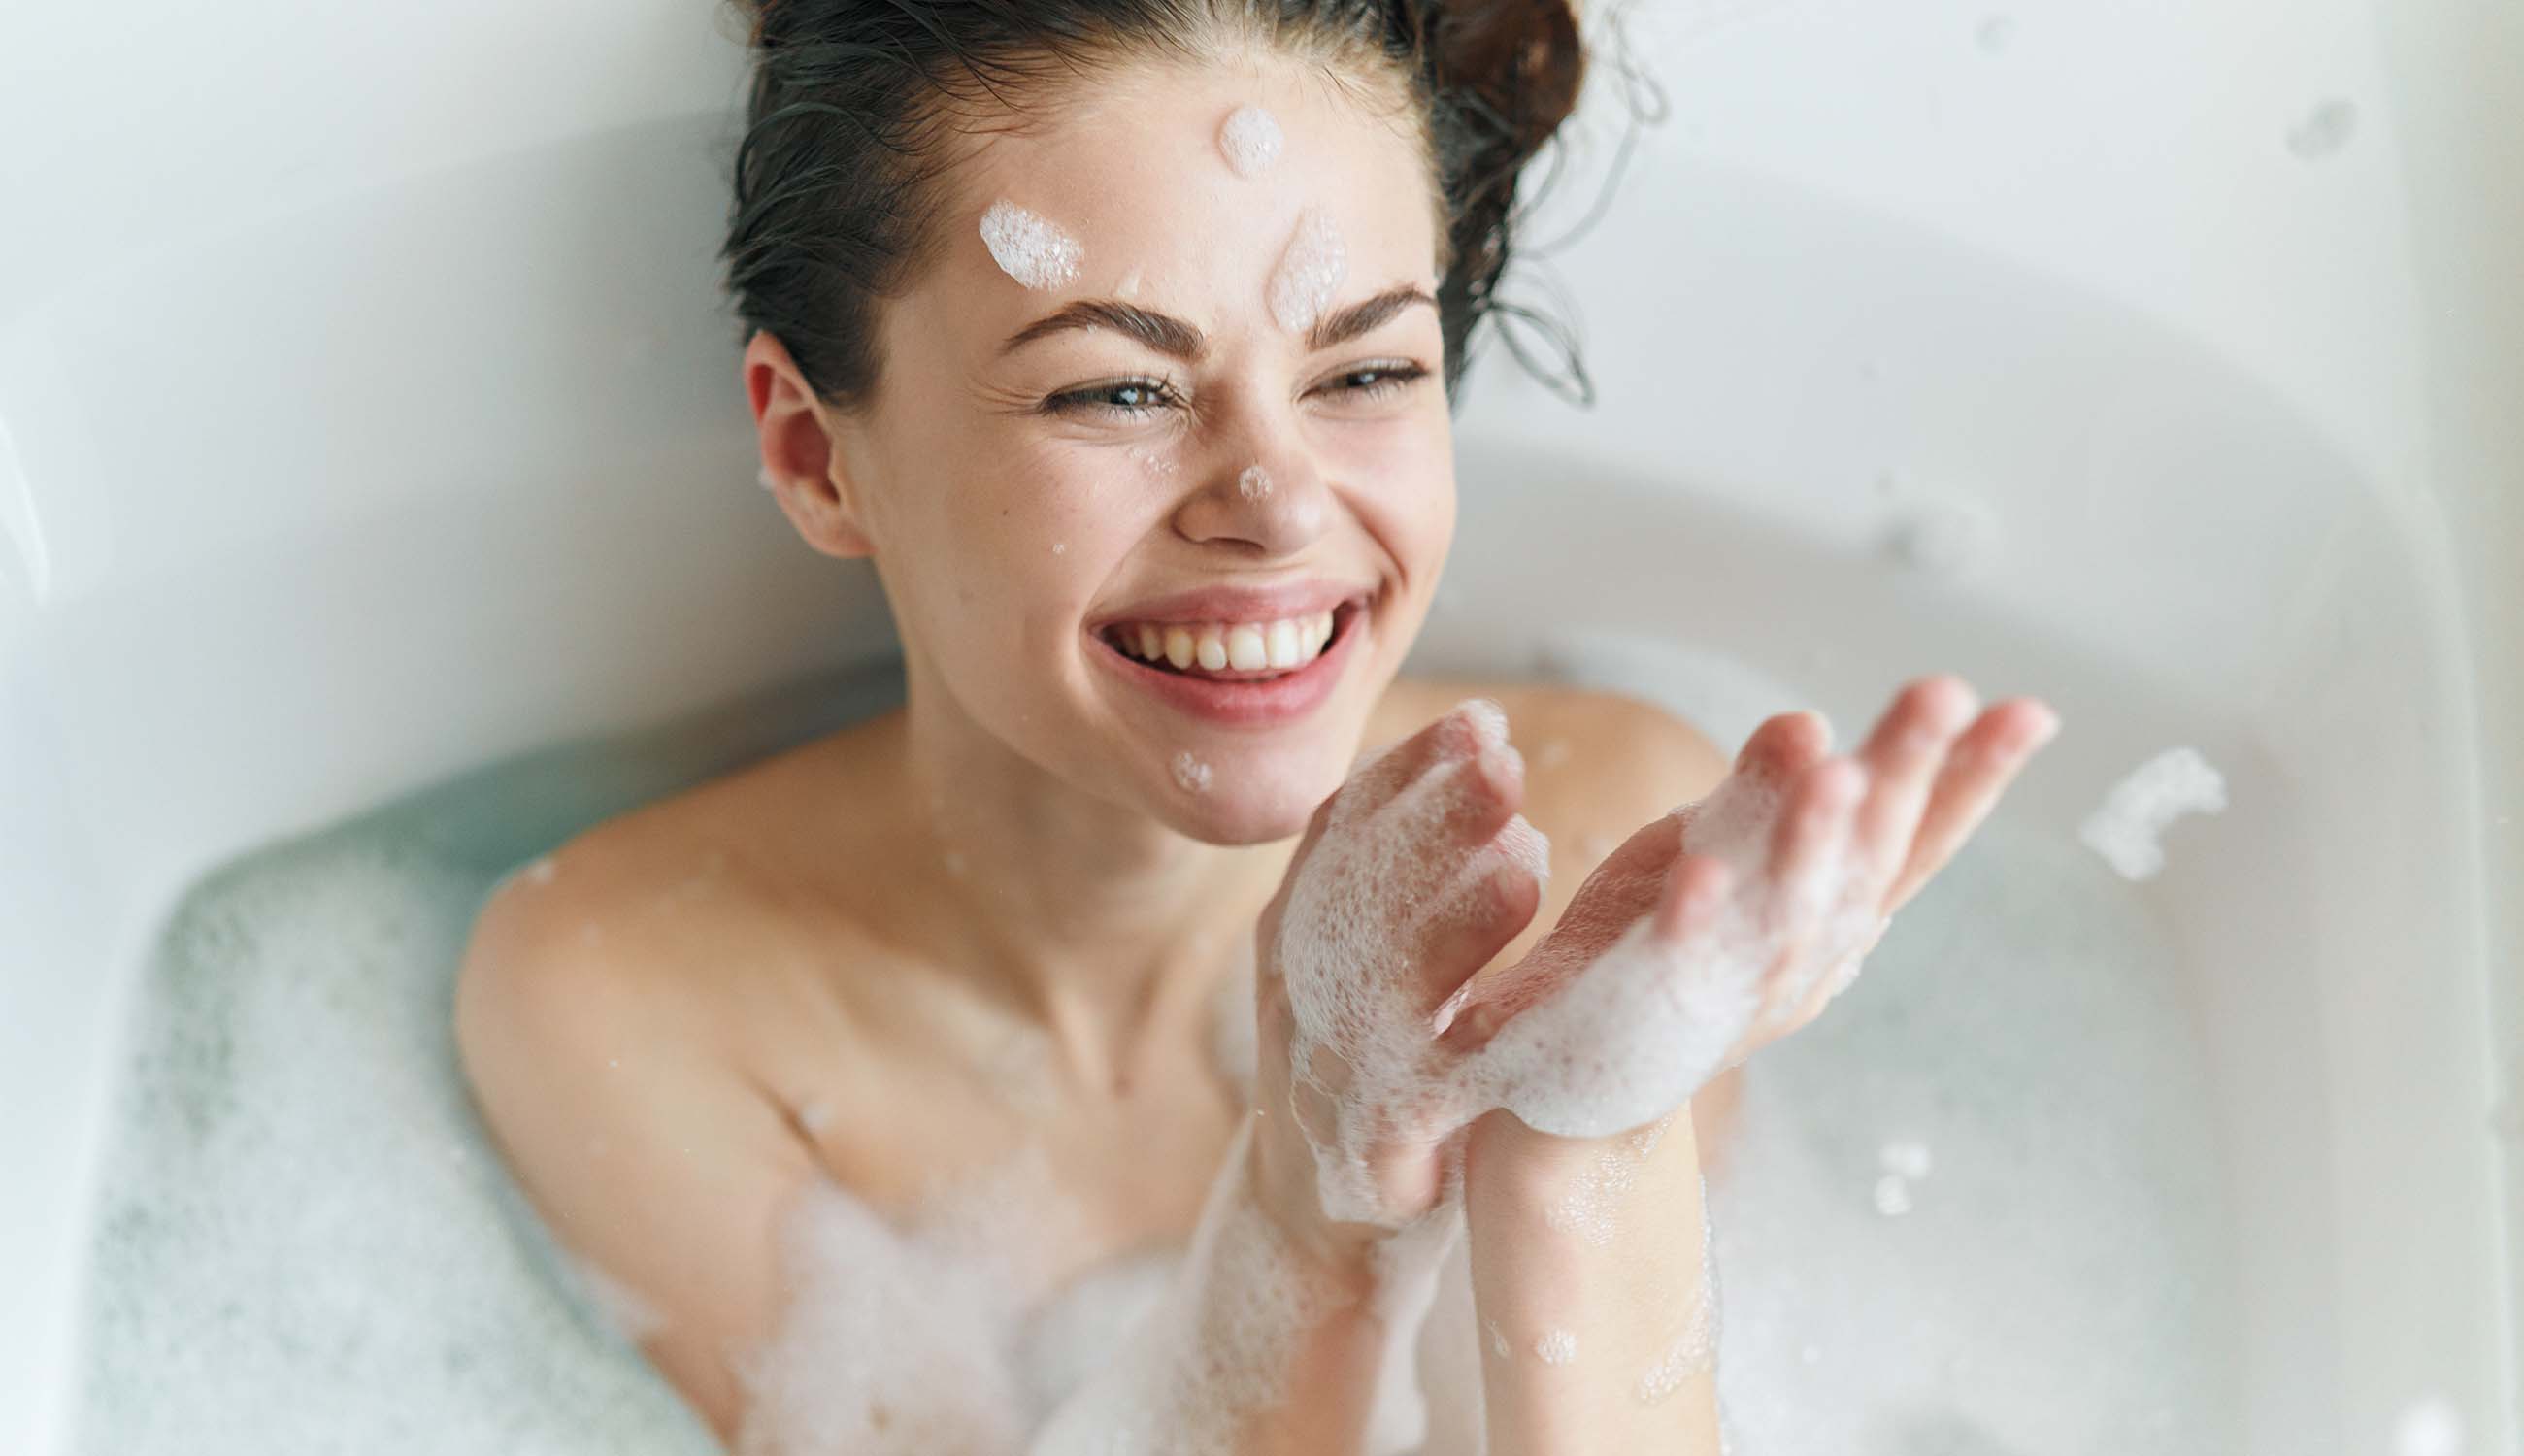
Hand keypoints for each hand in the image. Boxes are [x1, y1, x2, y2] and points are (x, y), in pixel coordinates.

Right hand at [1247, 698, 1551, 1258]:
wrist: (1323, 1211)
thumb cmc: (1376, 1054)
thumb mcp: (1370, 950)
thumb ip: (1408, 868)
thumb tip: (1488, 756)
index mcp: (1296, 927)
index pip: (1338, 831)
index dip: (1406, 774)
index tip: (1479, 723)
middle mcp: (1296, 988)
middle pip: (1357, 891)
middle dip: (1431, 823)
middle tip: (1506, 767)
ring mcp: (1325, 1067)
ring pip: (1375, 987)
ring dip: (1448, 923)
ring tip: (1524, 866)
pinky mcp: (1367, 1147)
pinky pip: (1410, 1094)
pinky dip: (1460, 1049)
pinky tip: (1512, 1014)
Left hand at [1445, 675, 2059, 1138]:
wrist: (1573, 1074)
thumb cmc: (1666, 940)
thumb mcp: (1721, 845)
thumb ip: (1767, 791)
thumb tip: (1809, 723)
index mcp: (1835, 911)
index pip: (1914, 839)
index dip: (1970, 780)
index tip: (2028, 712)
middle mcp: (1807, 954)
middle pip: (1866, 859)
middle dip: (1903, 774)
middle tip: (1941, 693)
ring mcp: (1737, 986)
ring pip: (1788, 912)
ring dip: (1814, 843)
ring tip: (1839, 773)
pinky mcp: (1651, 1005)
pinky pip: (1678, 960)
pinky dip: (1697, 919)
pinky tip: (1702, 871)